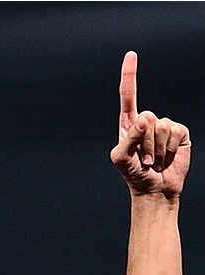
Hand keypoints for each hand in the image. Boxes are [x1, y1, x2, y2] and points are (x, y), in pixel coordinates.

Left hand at [110, 51, 189, 198]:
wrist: (155, 190)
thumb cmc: (134, 175)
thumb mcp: (121, 158)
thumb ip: (128, 138)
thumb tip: (144, 118)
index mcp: (129, 124)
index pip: (128, 96)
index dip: (130, 75)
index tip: (131, 55)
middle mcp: (147, 121)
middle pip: (147, 116)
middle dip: (144, 142)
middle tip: (144, 159)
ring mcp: (165, 126)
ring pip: (161, 126)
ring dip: (156, 149)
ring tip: (153, 161)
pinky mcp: (180, 133)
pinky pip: (175, 132)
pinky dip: (169, 149)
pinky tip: (166, 158)